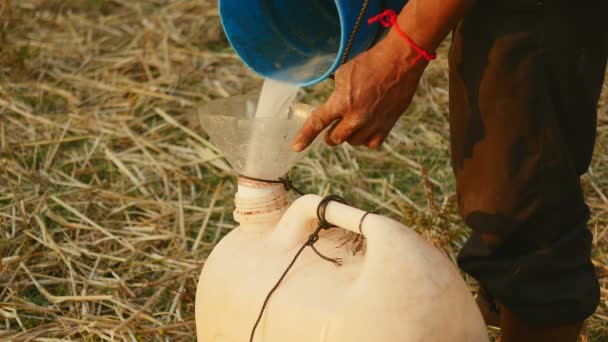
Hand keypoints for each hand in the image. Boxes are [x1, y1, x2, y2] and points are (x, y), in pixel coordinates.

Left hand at [291, 33, 427, 151]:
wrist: (400, 61)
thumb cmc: (370, 63)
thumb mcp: (344, 73)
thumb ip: (335, 94)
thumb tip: (331, 106)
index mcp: (341, 102)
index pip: (318, 123)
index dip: (305, 137)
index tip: (296, 148)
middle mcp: (356, 117)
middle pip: (335, 139)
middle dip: (331, 134)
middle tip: (335, 125)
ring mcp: (372, 124)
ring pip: (352, 142)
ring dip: (350, 134)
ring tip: (355, 120)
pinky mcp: (386, 126)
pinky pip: (370, 143)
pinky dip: (366, 137)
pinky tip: (367, 125)